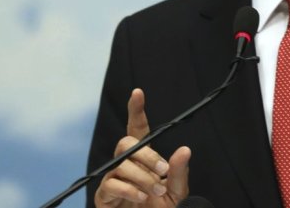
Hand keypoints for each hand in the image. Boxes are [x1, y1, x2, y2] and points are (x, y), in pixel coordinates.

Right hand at [95, 88, 190, 206]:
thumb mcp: (177, 193)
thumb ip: (178, 173)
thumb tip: (184, 150)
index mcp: (144, 160)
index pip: (137, 130)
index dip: (136, 111)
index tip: (137, 93)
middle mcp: (126, 165)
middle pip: (126, 143)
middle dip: (146, 154)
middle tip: (162, 170)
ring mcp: (113, 179)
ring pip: (120, 164)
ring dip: (141, 176)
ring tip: (156, 190)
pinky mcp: (105, 196)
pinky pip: (111, 184)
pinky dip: (128, 190)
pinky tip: (140, 197)